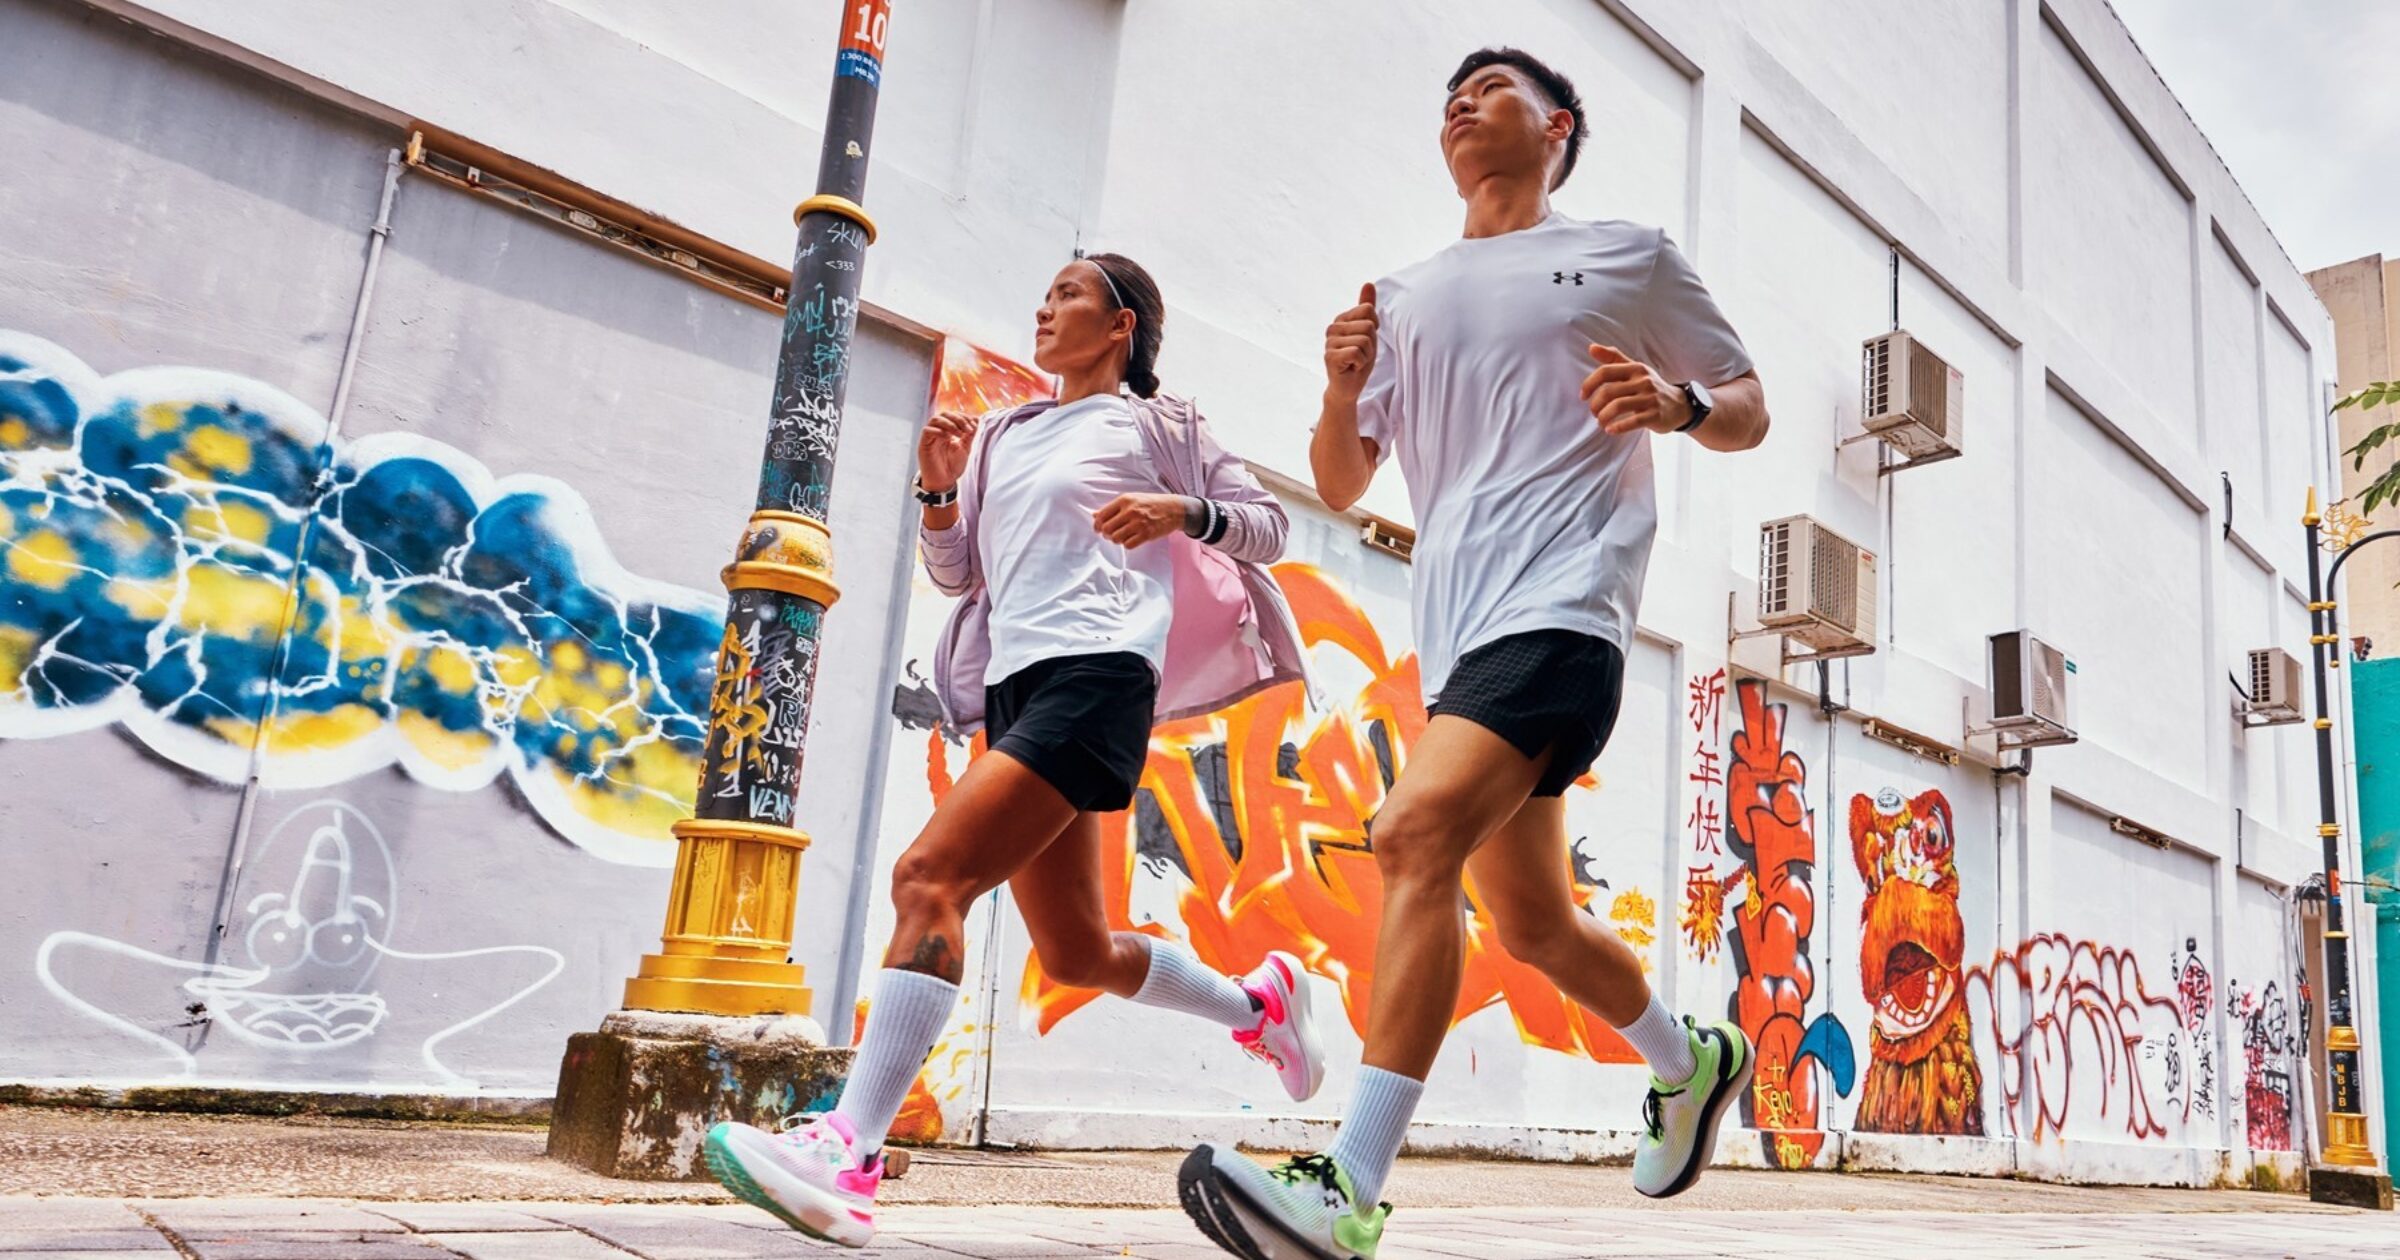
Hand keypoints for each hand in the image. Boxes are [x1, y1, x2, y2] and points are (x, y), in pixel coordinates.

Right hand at [917, 410, 976, 488]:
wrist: (944, 482)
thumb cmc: (952, 467)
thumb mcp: (965, 448)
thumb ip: (969, 435)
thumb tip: (976, 420)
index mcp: (947, 431)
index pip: (954, 415)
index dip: (965, 417)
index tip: (974, 426)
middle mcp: (938, 431)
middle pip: (944, 414)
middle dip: (958, 419)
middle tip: (968, 429)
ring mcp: (930, 437)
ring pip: (935, 419)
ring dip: (949, 424)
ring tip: (960, 434)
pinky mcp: (923, 444)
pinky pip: (927, 431)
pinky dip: (938, 431)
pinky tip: (948, 438)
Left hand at [1093, 493, 1190, 547]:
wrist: (1174, 509)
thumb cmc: (1151, 503)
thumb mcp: (1132, 499)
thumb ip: (1113, 508)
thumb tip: (1094, 515)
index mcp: (1125, 500)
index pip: (1102, 515)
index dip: (1097, 525)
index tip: (1098, 529)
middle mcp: (1130, 511)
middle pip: (1107, 529)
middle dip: (1106, 534)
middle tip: (1110, 534)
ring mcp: (1139, 523)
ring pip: (1116, 538)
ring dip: (1116, 540)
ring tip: (1122, 536)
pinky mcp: (1147, 534)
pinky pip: (1128, 545)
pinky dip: (1127, 544)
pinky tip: (1131, 539)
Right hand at [1323, 282, 1378, 401]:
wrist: (1348, 387)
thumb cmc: (1358, 359)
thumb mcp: (1368, 332)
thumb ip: (1366, 308)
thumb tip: (1368, 283)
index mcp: (1341, 319)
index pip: (1368, 310)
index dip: (1374, 328)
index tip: (1365, 341)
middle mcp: (1333, 328)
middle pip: (1368, 326)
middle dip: (1371, 344)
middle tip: (1361, 355)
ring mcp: (1329, 342)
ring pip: (1364, 340)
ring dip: (1366, 355)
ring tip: (1355, 362)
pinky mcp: (1330, 356)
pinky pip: (1357, 352)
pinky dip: (1360, 363)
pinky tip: (1351, 367)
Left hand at [1580, 344, 1689, 435]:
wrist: (1679, 405)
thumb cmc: (1650, 387)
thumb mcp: (1634, 369)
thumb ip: (1613, 358)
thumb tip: (1591, 348)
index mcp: (1635, 368)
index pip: (1605, 372)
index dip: (1589, 384)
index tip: (1583, 396)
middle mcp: (1643, 381)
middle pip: (1608, 391)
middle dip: (1595, 405)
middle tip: (1594, 413)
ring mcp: (1650, 398)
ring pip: (1617, 406)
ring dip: (1603, 417)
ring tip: (1601, 422)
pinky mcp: (1655, 415)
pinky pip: (1632, 421)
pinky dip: (1617, 427)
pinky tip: (1610, 430)